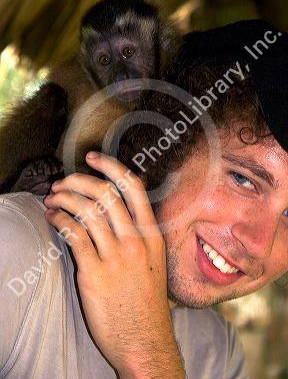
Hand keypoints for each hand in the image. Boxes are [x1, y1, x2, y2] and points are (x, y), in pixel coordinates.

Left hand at [44, 152, 184, 377]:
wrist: (145, 342)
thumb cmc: (147, 304)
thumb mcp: (154, 264)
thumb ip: (140, 237)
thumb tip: (120, 212)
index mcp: (152, 236)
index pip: (133, 188)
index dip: (111, 166)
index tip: (93, 157)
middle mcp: (136, 241)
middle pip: (106, 194)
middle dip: (79, 180)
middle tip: (62, 182)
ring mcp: (117, 257)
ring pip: (88, 211)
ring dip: (64, 199)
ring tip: (52, 199)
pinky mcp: (95, 274)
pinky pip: (75, 236)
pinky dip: (60, 221)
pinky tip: (52, 219)